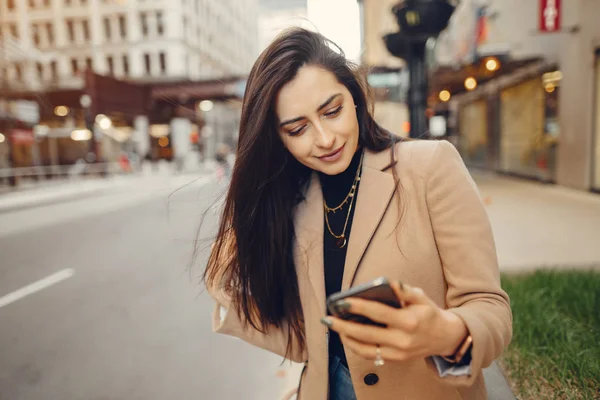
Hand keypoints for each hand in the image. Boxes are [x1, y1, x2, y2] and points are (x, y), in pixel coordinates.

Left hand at [321, 282, 467, 362]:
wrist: (445, 337)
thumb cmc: (429, 313)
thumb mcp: (420, 297)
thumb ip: (404, 290)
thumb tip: (388, 282)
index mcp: (409, 321)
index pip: (379, 313)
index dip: (359, 307)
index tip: (343, 301)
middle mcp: (402, 340)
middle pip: (367, 334)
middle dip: (344, 325)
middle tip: (328, 317)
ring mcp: (398, 352)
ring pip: (366, 348)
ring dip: (346, 338)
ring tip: (333, 326)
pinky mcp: (395, 360)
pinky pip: (371, 354)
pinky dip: (356, 346)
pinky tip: (346, 336)